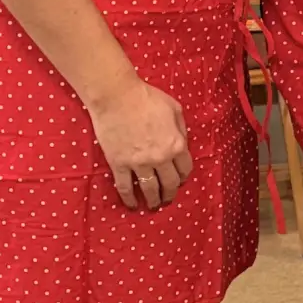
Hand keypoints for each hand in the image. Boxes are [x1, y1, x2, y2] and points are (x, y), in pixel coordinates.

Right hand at [89, 79, 193, 209]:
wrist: (117, 96)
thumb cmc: (146, 98)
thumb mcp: (175, 109)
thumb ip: (181, 129)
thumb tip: (182, 142)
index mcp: (176, 144)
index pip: (185, 168)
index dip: (184, 177)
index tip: (181, 181)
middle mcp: (161, 158)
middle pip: (169, 183)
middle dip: (170, 193)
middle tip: (168, 199)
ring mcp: (139, 163)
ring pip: (149, 189)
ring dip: (153, 200)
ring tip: (154, 206)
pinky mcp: (119, 164)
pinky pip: (125, 187)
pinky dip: (129, 198)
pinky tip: (132, 204)